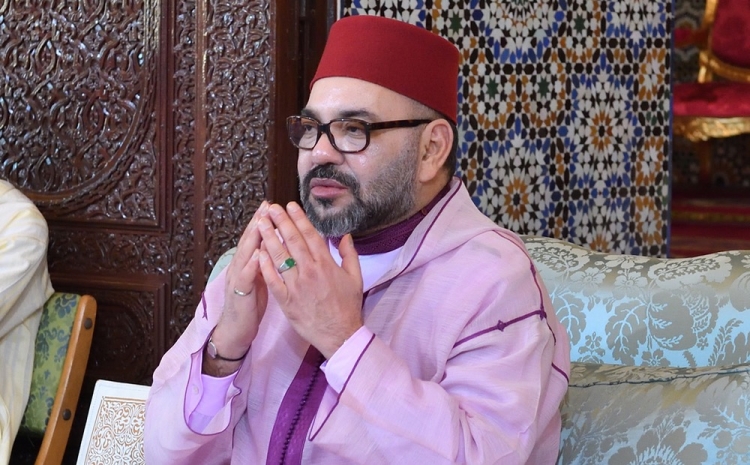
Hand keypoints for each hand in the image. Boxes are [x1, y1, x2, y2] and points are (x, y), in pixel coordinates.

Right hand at [205, 201, 269, 374]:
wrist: (235, 331)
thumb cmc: (250, 306)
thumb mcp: (260, 280)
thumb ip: (265, 263)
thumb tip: (277, 246)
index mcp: (247, 264)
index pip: (256, 238)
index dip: (263, 221)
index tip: (272, 205)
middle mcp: (240, 267)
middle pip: (249, 240)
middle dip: (258, 222)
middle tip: (267, 205)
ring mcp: (237, 279)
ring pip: (245, 254)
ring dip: (253, 237)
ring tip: (261, 222)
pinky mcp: (239, 294)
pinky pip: (245, 278)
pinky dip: (251, 266)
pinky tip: (258, 255)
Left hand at [257, 202, 363, 358]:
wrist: (340, 334)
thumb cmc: (348, 306)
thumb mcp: (356, 278)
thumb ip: (349, 254)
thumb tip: (344, 235)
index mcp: (326, 264)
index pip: (310, 235)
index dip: (299, 219)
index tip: (290, 206)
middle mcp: (310, 272)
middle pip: (293, 241)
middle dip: (281, 222)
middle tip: (271, 208)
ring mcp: (297, 286)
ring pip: (280, 257)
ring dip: (269, 238)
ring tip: (261, 223)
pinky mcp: (287, 300)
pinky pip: (273, 280)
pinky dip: (265, 266)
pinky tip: (258, 252)